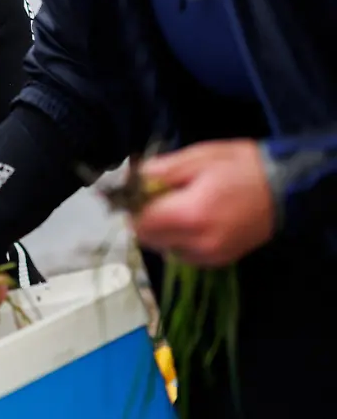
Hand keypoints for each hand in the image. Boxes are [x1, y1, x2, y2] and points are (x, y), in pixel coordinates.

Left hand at [131, 139, 273, 266]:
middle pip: (148, 238)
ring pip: (163, 248)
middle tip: (156, 196)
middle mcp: (198, 242)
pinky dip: (179, 239)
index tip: (136, 191)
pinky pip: (184, 254)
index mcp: (190, 214)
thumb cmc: (241, 167)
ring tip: (179, 206)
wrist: (286, 189)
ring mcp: (210, 255)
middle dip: (145, 218)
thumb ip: (161, 170)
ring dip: (162, 230)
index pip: (140, 221)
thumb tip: (132, 178)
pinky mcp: (219, 261)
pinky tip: (193, 221)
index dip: (132, 205)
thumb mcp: (198, 158)